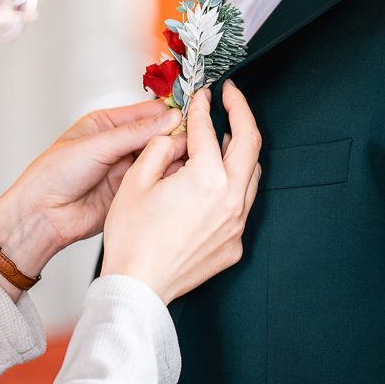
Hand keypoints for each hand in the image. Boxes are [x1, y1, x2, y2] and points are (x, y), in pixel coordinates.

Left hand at [0, 100, 183, 285]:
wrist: (43, 216)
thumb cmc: (53, 176)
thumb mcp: (95, 146)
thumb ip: (134, 133)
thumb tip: (169, 119)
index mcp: (106, 125)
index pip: (146, 113)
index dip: (169, 113)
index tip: (191, 114)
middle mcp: (119, 145)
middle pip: (157, 136)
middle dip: (175, 137)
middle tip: (195, 138)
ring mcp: (126, 170)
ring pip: (160, 159)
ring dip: (174, 158)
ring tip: (191, 156)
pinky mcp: (132, 192)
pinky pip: (156, 182)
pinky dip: (168, 180)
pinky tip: (180, 177)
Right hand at [101, 81, 261, 303]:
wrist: (136, 287)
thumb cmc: (132, 239)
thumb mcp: (136, 180)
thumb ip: (161, 147)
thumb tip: (177, 135)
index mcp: (206, 179)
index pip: (209, 130)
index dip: (203, 107)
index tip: (201, 96)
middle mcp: (230, 200)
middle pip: (250, 143)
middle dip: (242, 113)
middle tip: (232, 97)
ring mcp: (235, 224)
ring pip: (252, 175)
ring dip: (241, 150)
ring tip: (225, 136)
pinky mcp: (233, 244)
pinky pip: (242, 205)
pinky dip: (234, 185)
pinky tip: (216, 181)